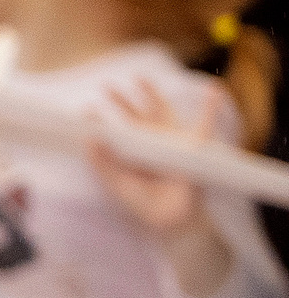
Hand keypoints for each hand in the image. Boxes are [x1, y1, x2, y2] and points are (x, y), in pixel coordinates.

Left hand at [88, 80, 236, 293]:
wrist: (170, 219)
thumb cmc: (142, 203)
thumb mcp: (117, 184)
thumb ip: (102, 163)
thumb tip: (89, 139)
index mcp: (130, 153)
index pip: (113, 131)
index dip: (100, 121)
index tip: (85, 111)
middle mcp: (149, 144)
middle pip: (133, 115)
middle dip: (121, 101)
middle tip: (105, 86)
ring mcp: (170, 142)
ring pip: (161, 111)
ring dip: (152, 94)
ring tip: (140, 78)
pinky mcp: (192, 146)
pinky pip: (205, 123)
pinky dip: (211, 106)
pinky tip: (213, 89)